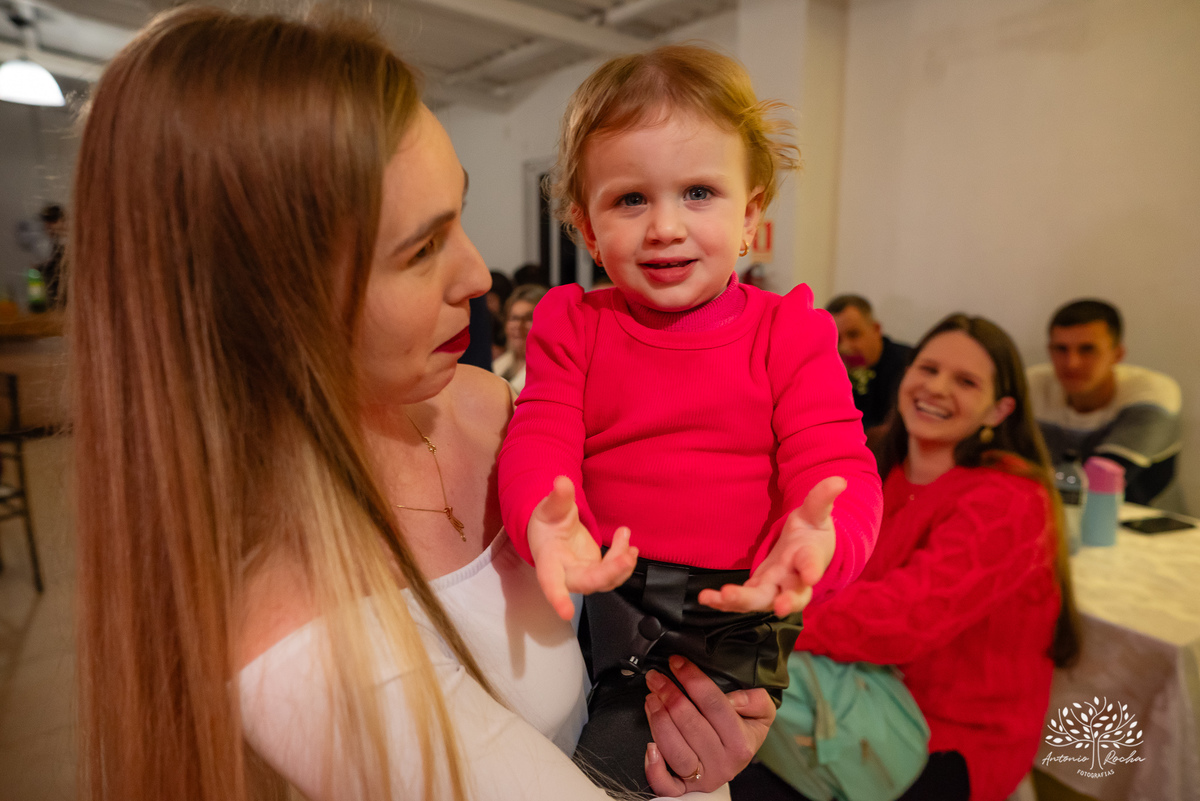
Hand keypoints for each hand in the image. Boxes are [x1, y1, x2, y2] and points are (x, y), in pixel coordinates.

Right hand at [527, 475, 637, 620]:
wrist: (552, 530)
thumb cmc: (547, 521)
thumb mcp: (549, 506)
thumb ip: (557, 497)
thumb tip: (562, 482)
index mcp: (548, 560)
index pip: (550, 582)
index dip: (557, 597)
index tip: (566, 613)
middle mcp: (566, 573)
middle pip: (587, 583)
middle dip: (609, 573)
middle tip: (627, 557)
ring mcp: (583, 575)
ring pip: (605, 581)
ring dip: (622, 565)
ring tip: (626, 538)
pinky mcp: (597, 572)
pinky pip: (614, 574)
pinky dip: (625, 561)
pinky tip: (629, 543)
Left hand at [643, 656, 775, 795]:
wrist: (736, 760)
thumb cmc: (743, 732)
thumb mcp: (761, 714)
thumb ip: (756, 700)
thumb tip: (733, 699)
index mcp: (741, 742)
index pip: (713, 704)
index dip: (692, 679)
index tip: (676, 662)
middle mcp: (722, 763)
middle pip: (690, 724)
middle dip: (669, 694)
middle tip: (656, 677)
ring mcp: (702, 778)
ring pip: (675, 750)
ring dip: (658, 720)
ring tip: (650, 698)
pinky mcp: (685, 789)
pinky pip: (667, 786)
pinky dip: (654, 769)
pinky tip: (649, 748)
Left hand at [698, 476, 844, 617]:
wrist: (805, 552)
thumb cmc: (812, 531)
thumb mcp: (816, 513)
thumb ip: (822, 498)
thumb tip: (839, 480)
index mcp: (810, 557)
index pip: (813, 563)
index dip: (812, 569)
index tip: (811, 575)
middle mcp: (794, 579)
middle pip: (791, 594)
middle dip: (786, 602)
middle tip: (779, 608)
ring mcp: (774, 588)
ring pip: (761, 601)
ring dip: (742, 601)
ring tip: (721, 597)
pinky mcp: (757, 590)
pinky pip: (741, 600)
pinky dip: (724, 602)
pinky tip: (705, 598)